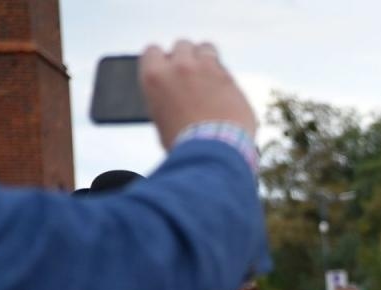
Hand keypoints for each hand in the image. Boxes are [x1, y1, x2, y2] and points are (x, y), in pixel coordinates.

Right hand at [140, 41, 257, 149]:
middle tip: (192, 76)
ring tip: (209, 78)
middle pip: (182, 45)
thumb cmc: (184, 143)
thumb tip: (172, 93)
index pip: (153, 51)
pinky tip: (224, 91)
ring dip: (206, 59)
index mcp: (154, 76)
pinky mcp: (227, 77)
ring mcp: (204, 69)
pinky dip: (222, 75)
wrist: (213, 152)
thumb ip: (164, 95)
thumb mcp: (161, 117)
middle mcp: (178, 66)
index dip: (163, 61)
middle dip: (187, 57)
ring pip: (205, 48)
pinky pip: (223, 66)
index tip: (169, 69)